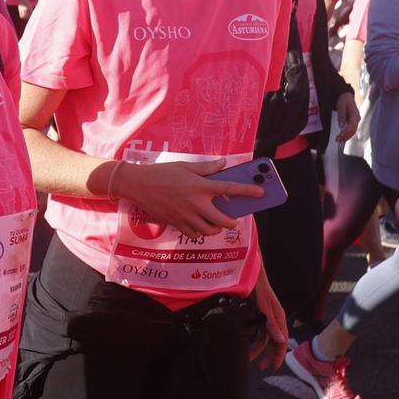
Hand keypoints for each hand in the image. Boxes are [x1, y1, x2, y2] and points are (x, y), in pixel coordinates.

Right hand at [115, 158, 237, 235]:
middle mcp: (195, 203)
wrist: (138, 184)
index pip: (229, 189)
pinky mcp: (177, 223)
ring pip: (209, 230)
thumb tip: (223, 164)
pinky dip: (201, 232)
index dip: (248, 191)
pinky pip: (194, 234)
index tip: (260, 192)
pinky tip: (200, 226)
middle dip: (232, 221)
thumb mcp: (185, 166)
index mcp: (200, 186)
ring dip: (217, 229)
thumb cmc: (161, 173)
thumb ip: (206, 168)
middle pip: (223, 219)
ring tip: (218, 223)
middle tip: (233, 218)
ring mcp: (186, 216)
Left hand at [249, 273, 287, 369]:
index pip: (282, 341)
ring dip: (258, 349)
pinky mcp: (255, 313)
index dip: (278, 356)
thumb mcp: (264, 305)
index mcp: (278, 317)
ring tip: (248, 359)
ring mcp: (264, 316)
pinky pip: (256, 330)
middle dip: (268, 356)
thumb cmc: (258, 285)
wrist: (248, 270)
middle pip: (274, 342)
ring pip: (264, 338)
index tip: (272, 368)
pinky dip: (251, 339)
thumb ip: (271, 323)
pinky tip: (243, 344)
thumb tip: (281, 340)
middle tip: (260, 368)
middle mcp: (273, 319)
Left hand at [333, 92, 358, 142]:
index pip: (351, 126)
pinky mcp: (353, 122)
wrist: (346, 96)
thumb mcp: (341, 106)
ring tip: (338, 140)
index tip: (340, 136)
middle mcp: (357, 119)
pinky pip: (351, 130)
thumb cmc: (344, 100)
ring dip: (346, 137)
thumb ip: (341, 116)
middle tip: (338, 140)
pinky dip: (347, 134)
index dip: (346, 132)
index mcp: (355, 115)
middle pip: (353, 130)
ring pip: (352, 131)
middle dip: (346, 136)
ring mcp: (355, 121)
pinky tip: (342, 137)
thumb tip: (341, 126)